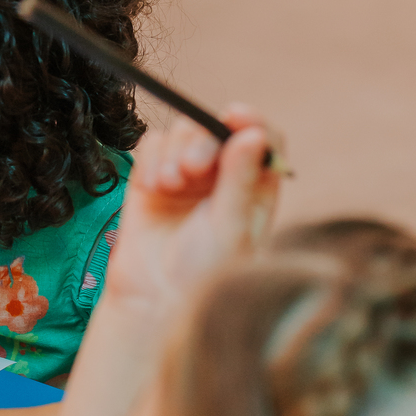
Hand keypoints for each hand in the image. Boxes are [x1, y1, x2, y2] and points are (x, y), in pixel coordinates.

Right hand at [107, 106, 283, 310]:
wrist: (154, 300)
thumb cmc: (204, 273)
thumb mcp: (230, 227)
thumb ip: (240, 179)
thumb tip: (253, 133)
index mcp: (255, 187)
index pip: (263, 139)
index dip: (250, 121)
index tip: (233, 116)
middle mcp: (223, 176)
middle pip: (216, 129)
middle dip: (204, 141)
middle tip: (194, 168)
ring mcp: (187, 175)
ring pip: (183, 132)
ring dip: (174, 153)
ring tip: (170, 186)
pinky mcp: (152, 178)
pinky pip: (153, 145)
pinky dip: (152, 160)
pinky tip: (154, 188)